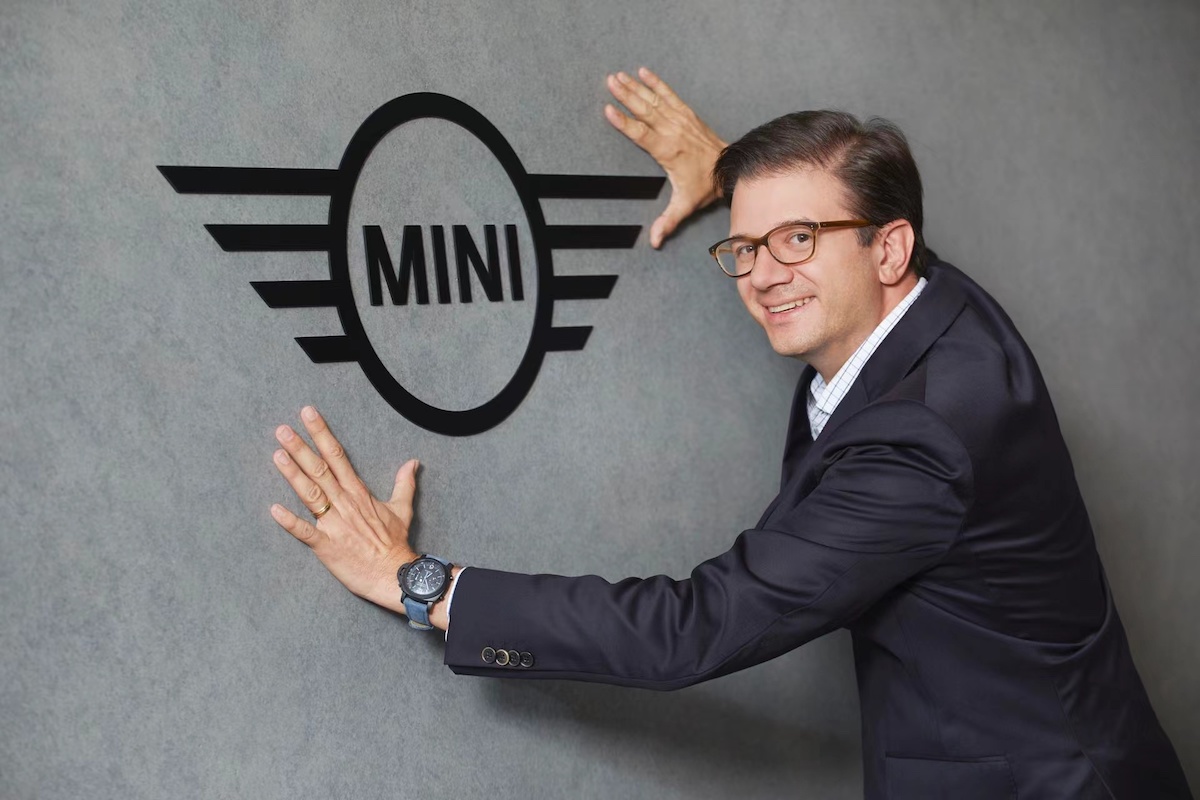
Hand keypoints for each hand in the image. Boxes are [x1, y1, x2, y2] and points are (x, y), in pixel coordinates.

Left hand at [270, 406, 418, 615]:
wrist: (395, 574)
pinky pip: (305, 532)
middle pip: (320, 470)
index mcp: (359, 493)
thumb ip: (404, 483)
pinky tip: (274, 509)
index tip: (308, 415)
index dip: (321, 434)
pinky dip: (290, 522)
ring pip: (311, 494)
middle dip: (300, 448)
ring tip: (277, 454)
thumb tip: (413, 463)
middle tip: (282, 430)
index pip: (337, 456)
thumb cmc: (395, 543)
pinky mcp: (326, 546)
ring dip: (293, 474)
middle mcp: (345, 503)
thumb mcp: (402, 508)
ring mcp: (334, 524)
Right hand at [605, 67, 726, 247]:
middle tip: (609, 81)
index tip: (609, 109)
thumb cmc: (704, 186)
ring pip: (654, 100)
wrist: (730, 168)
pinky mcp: (687, 114)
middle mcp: (672, 131)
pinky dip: (657, 83)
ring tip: (618, 76)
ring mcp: (680, 120)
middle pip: (645, 110)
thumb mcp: (685, 205)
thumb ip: (667, 222)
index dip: (624, 122)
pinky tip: (644, 72)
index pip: (641, 134)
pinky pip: (670, 95)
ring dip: (636, 87)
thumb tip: (654, 242)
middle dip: (626, 95)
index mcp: (667, 151)